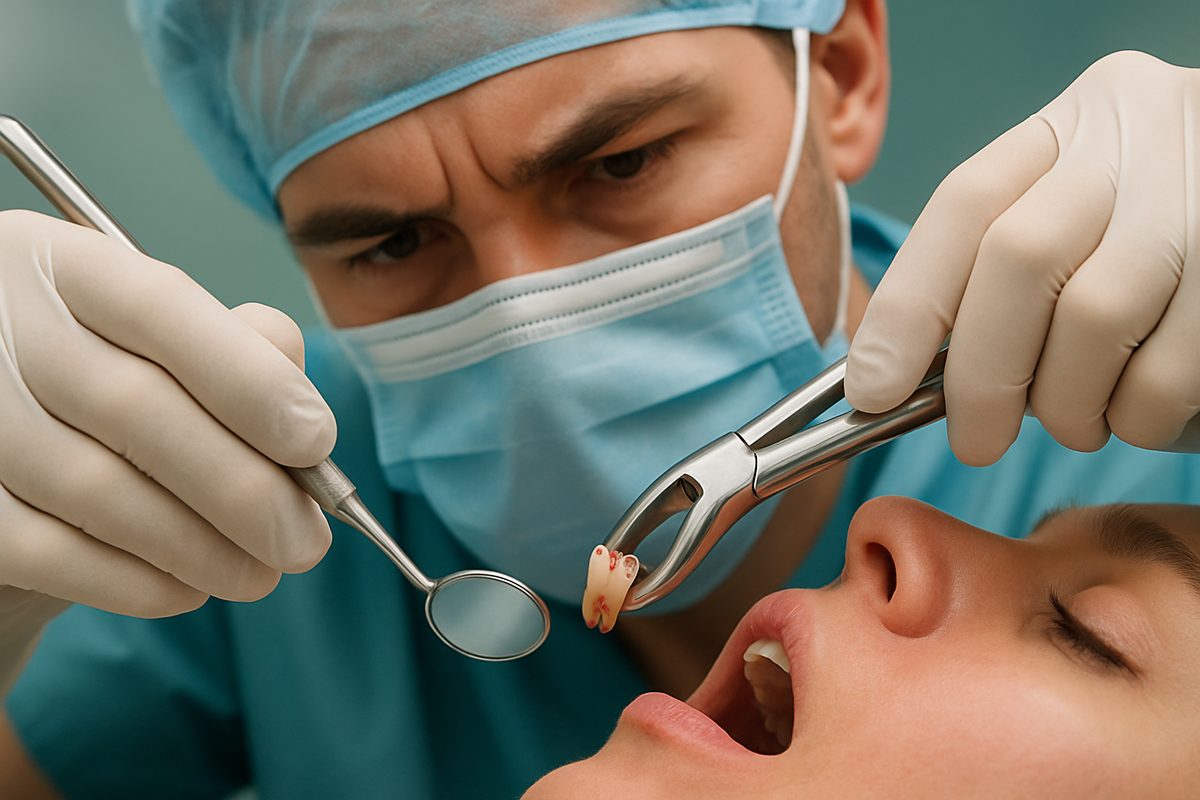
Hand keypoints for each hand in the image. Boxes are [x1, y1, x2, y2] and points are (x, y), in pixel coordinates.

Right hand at [0, 211, 335, 687]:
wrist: (9, 446)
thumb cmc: (112, 384)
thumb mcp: (165, 344)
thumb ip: (238, 350)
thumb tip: (300, 412)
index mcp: (60, 265)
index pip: (161, 307)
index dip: (249, 380)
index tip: (317, 443)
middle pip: (133, 406)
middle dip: (242, 487)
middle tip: (304, 541)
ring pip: (94, 488)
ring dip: (198, 545)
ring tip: (259, 574)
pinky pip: (45, 551)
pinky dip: (132, 580)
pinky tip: (186, 589)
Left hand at [845, 51, 1199, 464]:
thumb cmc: (1153, 245)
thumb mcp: (1076, 222)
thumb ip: (995, 276)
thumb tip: (895, 374)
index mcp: (1076, 123)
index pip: (964, 204)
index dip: (905, 307)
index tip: (870, 389)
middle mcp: (1139, 136)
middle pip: (1018, 258)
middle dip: (980, 373)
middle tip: (976, 440)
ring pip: (1093, 317)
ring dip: (1067, 401)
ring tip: (1076, 421)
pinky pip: (1167, 370)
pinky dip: (1135, 416)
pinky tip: (1135, 414)